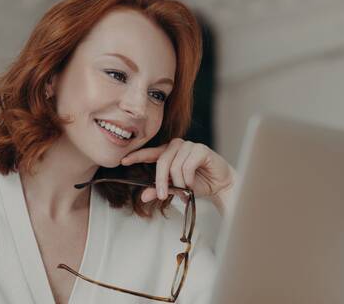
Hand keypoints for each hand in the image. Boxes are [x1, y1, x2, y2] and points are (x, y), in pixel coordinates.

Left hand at [120, 138, 235, 206]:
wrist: (220, 185)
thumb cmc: (199, 183)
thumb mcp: (176, 189)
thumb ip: (161, 189)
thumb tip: (144, 195)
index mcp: (168, 153)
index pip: (150, 153)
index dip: (137, 156)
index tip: (123, 161)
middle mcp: (177, 146)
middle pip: (162, 162)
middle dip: (160, 181)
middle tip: (162, 196)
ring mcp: (189, 146)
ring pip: (175, 165)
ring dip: (179, 182)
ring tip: (187, 189)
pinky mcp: (201, 149)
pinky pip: (187, 165)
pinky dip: (189, 178)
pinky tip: (194, 183)